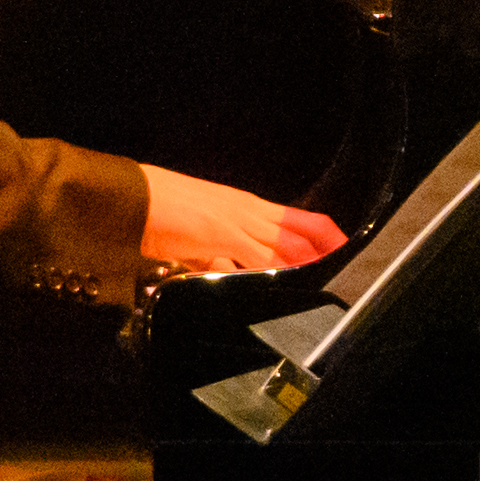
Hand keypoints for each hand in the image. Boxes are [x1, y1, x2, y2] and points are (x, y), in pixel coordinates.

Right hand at [140, 164, 346, 275]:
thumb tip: (224, 273)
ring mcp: (237, 220)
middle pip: (303, 229)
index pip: (298, 219)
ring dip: (310, 264)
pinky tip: (289, 283)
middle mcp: (249, 210)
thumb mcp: (198, 236)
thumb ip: (215, 256)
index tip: (341, 252)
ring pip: (287, 243)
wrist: (131, 197)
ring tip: (329, 280)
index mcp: (246, 206)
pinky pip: (259, 256)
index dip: (325, 236)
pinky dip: (278, 271)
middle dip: (328, 251)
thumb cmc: (159, 212)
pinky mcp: (220, 234)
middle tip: (348, 271)